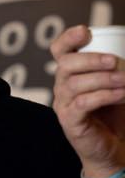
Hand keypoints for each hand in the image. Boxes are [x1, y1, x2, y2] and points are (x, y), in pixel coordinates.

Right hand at [51, 24, 124, 177]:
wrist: (113, 145)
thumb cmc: (116, 112)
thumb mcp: (118, 83)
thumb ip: (121, 66)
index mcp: (71, 73)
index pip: (59, 50)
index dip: (68, 38)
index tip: (86, 32)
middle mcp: (62, 87)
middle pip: (65, 65)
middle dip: (90, 59)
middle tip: (114, 61)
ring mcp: (63, 105)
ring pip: (74, 84)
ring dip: (102, 79)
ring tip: (124, 80)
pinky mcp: (69, 121)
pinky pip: (82, 104)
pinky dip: (104, 96)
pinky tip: (121, 94)